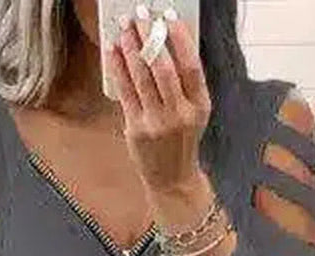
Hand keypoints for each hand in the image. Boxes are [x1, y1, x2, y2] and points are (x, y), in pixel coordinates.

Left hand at [107, 8, 211, 194]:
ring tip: (124, 30)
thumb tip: (167, 44)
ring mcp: (156, 123)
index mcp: (200, 106)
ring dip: (131, 49)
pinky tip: (114, 52)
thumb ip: (186, 85)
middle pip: (163, 68)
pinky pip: (125, 92)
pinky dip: (118, 68)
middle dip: (149, 38)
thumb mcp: (196, 113)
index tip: (168, 17)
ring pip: (141, 77)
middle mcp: (180, 114)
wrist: (172, 178)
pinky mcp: (136, 129)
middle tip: (139, 17)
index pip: (191, 66)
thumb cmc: (182, 141)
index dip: (179, 38)